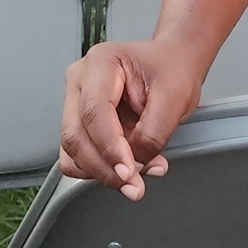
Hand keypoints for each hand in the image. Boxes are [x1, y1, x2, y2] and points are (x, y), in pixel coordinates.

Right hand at [59, 40, 203, 199]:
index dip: (109, 146)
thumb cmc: (173, 69)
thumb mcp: (175, 97)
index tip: (128, 171)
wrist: (175, 64)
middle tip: (133, 185)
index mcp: (102, 61)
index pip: (94, 111)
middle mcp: (81, 80)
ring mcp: (77, 102)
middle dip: (104, 167)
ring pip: (72, 151)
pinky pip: (78, 157)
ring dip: (101, 172)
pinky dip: (100, 170)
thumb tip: (135, 164)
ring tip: (136, 179)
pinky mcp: (81, 125)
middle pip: (76, 134)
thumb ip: (153, 132)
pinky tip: (127, 170)